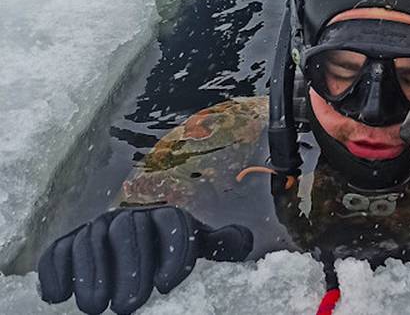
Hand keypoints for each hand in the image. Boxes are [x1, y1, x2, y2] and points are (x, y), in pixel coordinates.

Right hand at [37, 206, 252, 314]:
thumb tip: (241, 240)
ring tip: (95, 309)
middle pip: (129, 233)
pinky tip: (57, 296)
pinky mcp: (70, 242)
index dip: (172, 253)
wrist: (137, 251)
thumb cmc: (174, 253)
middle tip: (128, 308)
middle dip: (128, 270)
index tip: (167, 286)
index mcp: (167, 217)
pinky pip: (57, 250)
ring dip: (90, 275)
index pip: (172, 225)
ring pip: (91, 241)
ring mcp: (98, 227)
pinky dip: (54, 270)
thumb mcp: (202, 246)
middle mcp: (131, 216)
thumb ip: (223, 243)